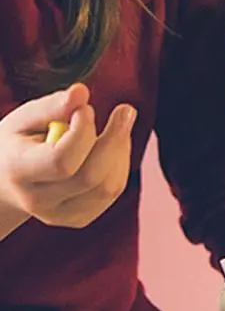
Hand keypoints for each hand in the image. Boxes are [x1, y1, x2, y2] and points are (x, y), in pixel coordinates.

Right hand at [0, 84, 136, 228]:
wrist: (5, 181)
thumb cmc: (19, 141)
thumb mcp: (25, 119)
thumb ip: (53, 106)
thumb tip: (81, 92)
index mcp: (19, 172)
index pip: (61, 161)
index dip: (83, 131)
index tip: (86, 108)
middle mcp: (38, 201)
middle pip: (91, 177)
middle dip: (116, 139)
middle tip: (125, 110)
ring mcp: (59, 215)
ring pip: (108, 187)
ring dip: (121, 151)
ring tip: (116, 126)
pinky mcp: (79, 218)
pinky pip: (113, 191)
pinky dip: (120, 165)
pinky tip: (111, 147)